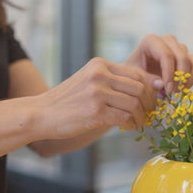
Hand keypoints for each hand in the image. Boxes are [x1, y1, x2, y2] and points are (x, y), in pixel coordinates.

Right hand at [35, 57, 155, 138]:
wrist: (42, 113)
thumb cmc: (69, 102)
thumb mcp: (90, 82)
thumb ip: (114, 82)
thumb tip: (148, 88)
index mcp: (100, 65)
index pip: (137, 73)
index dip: (149, 89)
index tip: (149, 102)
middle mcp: (100, 75)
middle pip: (140, 88)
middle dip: (149, 104)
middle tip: (148, 115)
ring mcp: (97, 92)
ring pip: (135, 103)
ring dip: (141, 117)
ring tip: (138, 123)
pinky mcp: (96, 111)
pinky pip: (125, 117)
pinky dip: (132, 124)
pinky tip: (129, 127)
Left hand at [125, 34, 192, 93]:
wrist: (137, 77)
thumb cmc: (133, 76)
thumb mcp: (135, 78)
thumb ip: (147, 80)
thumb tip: (162, 83)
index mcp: (151, 41)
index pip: (166, 55)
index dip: (169, 73)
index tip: (168, 90)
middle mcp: (167, 40)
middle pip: (181, 56)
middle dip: (179, 77)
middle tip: (173, 94)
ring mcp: (178, 47)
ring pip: (190, 60)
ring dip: (187, 79)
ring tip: (178, 93)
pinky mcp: (187, 56)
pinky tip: (183, 89)